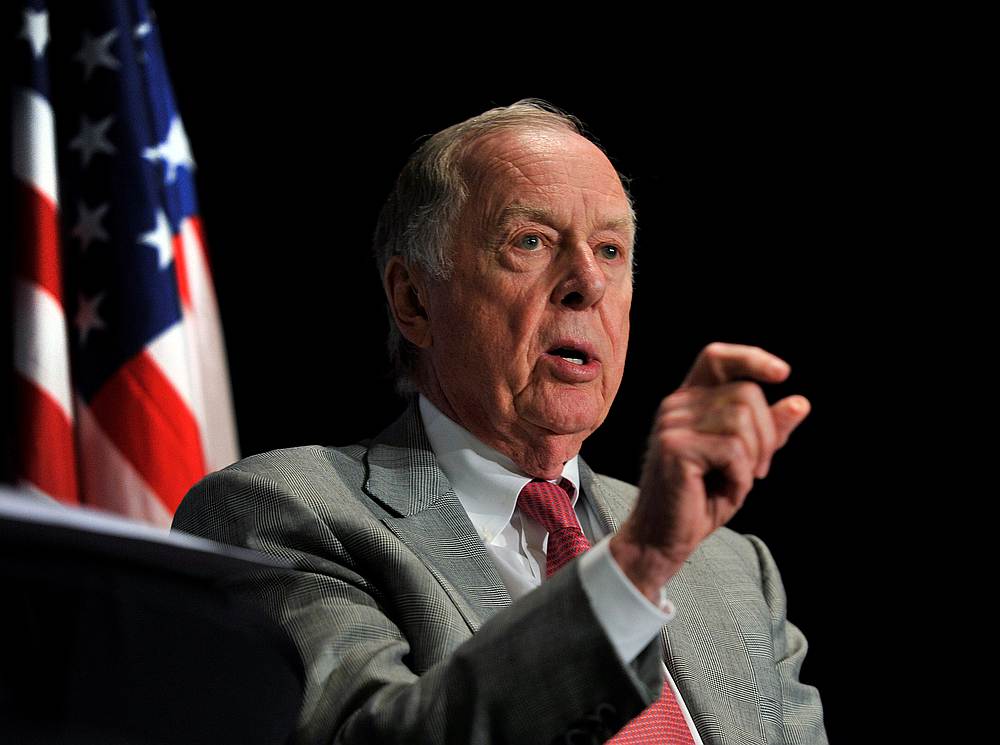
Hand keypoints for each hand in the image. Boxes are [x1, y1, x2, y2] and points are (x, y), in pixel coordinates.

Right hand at [609, 343, 810, 601]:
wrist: (663, 539)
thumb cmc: (701, 499)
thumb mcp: (744, 461)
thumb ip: (768, 431)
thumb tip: (801, 402)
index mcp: (688, 401)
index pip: (716, 357)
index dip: (750, 358)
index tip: (783, 374)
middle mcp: (675, 405)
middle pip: (746, 394)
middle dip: (767, 435)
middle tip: (759, 470)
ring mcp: (671, 425)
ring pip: (742, 420)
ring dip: (754, 459)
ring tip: (738, 482)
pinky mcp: (674, 448)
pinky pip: (732, 450)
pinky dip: (741, 477)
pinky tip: (726, 491)